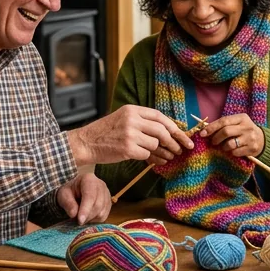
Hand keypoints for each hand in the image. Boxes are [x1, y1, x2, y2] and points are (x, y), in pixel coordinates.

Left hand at [58, 172, 111, 223]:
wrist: (76, 189)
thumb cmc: (70, 191)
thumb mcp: (63, 195)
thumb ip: (68, 203)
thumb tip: (74, 214)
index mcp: (89, 179)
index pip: (90, 196)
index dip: (85, 209)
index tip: (80, 220)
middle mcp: (101, 185)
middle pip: (98, 205)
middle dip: (87, 216)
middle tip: (77, 221)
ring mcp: (107, 194)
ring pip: (102, 212)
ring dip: (90, 219)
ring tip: (81, 217)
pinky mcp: (109, 203)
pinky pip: (104, 216)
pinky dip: (95, 220)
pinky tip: (87, 217)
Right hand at [67, 105, 193, 165]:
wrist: (86, 143)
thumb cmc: (107, 133)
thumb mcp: (124, 120)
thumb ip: (143, 123)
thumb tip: (169, 133)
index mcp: (132, 110)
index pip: (159, 116)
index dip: (173, 127)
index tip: (183, 136)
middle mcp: (131, 120)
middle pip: (161, 130)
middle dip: (173, 141)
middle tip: (179, 150)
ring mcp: (129, 134)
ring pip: (155, 143)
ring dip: (160, 152)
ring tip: (164, 156)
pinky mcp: (127, 149)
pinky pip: (146, 154)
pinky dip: (150, 158)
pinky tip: (151, 160)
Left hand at [199, 114, 264, 158]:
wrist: (262, 140)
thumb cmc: (243, 131)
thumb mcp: (237, 124)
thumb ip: (224, 125)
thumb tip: (204, 130)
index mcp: (242, 118)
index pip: (224, 121)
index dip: (211, 127)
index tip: (202, 134)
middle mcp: (247, 127)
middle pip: (226, 132)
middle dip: (216, 138)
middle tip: (213, 142)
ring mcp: (250, 138)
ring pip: (230, 144)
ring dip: (223, 147)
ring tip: (224, 147)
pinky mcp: (252, 148)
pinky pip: (235, 152)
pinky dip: (231, 153)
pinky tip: (233, 151)